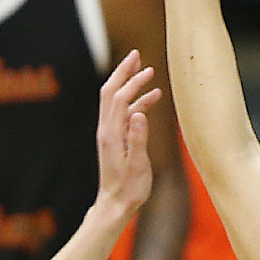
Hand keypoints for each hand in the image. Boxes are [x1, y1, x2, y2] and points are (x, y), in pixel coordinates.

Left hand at [95, 49, 159, 219]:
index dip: (132, 81)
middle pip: (111, 92)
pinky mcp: (115, 138)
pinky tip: (152, 99)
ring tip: (146, 71)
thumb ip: (138, 138)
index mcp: (112, 134)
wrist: (115, 205)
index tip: (147, 68)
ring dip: (129, 83)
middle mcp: (107, 130)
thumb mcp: (138, 165)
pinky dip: (136, 101)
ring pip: (116, 100)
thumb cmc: (129, 189)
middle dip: (123, 72)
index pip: (120, 98)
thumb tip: (140, 112)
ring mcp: (110, 133)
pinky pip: (124, 112)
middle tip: (136, 54)